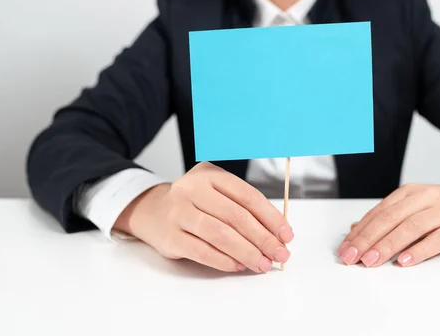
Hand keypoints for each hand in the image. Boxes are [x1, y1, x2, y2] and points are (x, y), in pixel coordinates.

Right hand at [114, 162, 293, 272]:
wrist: (153, 210)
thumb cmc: (195, 203)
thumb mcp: (217, 192)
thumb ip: (243, 207)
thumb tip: (276, 234)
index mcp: (210, 174)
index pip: (248, 196)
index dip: (271, 217)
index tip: (286, 234)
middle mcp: (192, 189)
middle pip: (236, 216)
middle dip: (263, 238)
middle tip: (279, 253)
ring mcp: (178, 212)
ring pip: (220, 234)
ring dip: (247, 252)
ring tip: (263, 263)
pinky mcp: (170, 236)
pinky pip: (202, 251)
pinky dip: (225, 261)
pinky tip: (239, 265)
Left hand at [337, 176, 439, 267]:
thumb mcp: (414, 205)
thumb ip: (387, 216)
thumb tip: (355, 228)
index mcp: (408, 193)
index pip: (378, 213)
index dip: (360, 231)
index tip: (344, 248)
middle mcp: (423, 199)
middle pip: (390, 219)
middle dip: (367, 239)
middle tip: (351, 257)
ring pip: (410, 228)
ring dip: (388, 245)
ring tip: (370, 261)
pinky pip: (437, 239)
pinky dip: (419, 250)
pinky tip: (404, 261)